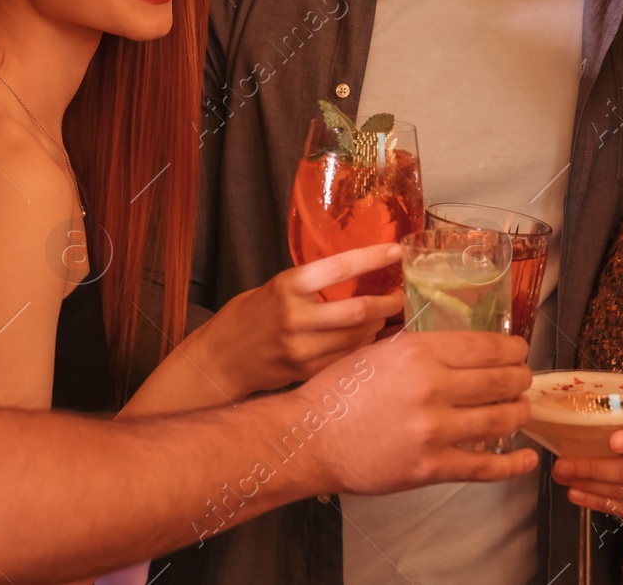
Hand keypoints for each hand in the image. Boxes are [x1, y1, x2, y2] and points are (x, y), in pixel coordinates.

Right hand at [188, 243, 405, 397]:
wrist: (220, 359)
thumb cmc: (249, 317)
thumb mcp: (275, 287)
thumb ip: (310, 284)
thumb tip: (357, 272)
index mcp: (287, 286)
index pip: (339, 267)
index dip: (373, 258)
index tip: (396, 250)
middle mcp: (295, 317)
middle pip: (358, 311)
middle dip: (387, 303)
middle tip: (401, 295)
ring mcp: (302, 349)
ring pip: (358, 338)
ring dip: (380, 327)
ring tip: (388, 318)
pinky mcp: (307, 372)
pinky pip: (348, 358)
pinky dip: (365, 348)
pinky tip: (371, 341)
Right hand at [298, 330, 536, 493]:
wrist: (309, 438)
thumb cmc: (337, 392)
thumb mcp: (379, 351)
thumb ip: (420, 350)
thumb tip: (462, 352)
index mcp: (418, 351)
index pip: (486, 347)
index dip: (513, 350)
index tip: (520, 352)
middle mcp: (431, 386)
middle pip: (501, 380)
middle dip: (520, 379)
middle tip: (522, 380)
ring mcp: (434, 430)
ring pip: (501, 419)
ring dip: (519, 413)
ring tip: (521, 409)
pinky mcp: (431, 467)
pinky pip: (486, 467)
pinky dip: (514, 464)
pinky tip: (528, 458)